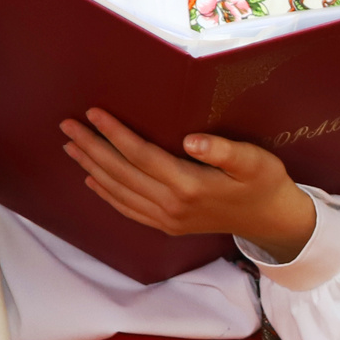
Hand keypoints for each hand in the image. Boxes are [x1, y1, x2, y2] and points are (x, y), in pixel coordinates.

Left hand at [62, 109, 318, 260]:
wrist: (272, 221)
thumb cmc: (265, 183)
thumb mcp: (254, 160)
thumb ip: (223, 150)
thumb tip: (191, 140)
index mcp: (189, 186)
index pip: (141, 155)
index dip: (115, 133)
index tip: (93, 113)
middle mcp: (172, 206)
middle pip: (121, 173)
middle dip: (91, 147)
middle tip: (67, 125)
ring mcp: (167, 220)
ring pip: (119, 192)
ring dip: (92, 167)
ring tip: (71, 146)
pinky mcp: (168, 226)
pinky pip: (128, 209)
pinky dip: (106, 194)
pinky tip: (92, 179)